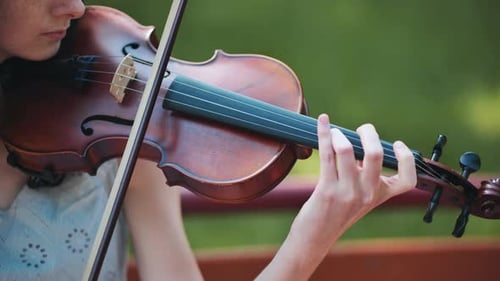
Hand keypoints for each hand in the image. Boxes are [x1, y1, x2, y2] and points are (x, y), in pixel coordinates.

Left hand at [256, 113, 416, 280]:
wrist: (316, 236)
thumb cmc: (336, 212)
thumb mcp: (359, 196)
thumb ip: (365, 174)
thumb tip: (359, 142)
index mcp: (380, 195)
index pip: (408, 180)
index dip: (407, 159)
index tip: (397, 144)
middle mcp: (367, 194)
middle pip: (376, 154)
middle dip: (368, 133)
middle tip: (361, 129)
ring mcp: (347, 193)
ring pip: (347, 151)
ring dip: (339, 135)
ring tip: (335, 132)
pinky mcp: (327, 190)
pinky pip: (327, 155)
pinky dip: (324, 134)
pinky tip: (322, 121)